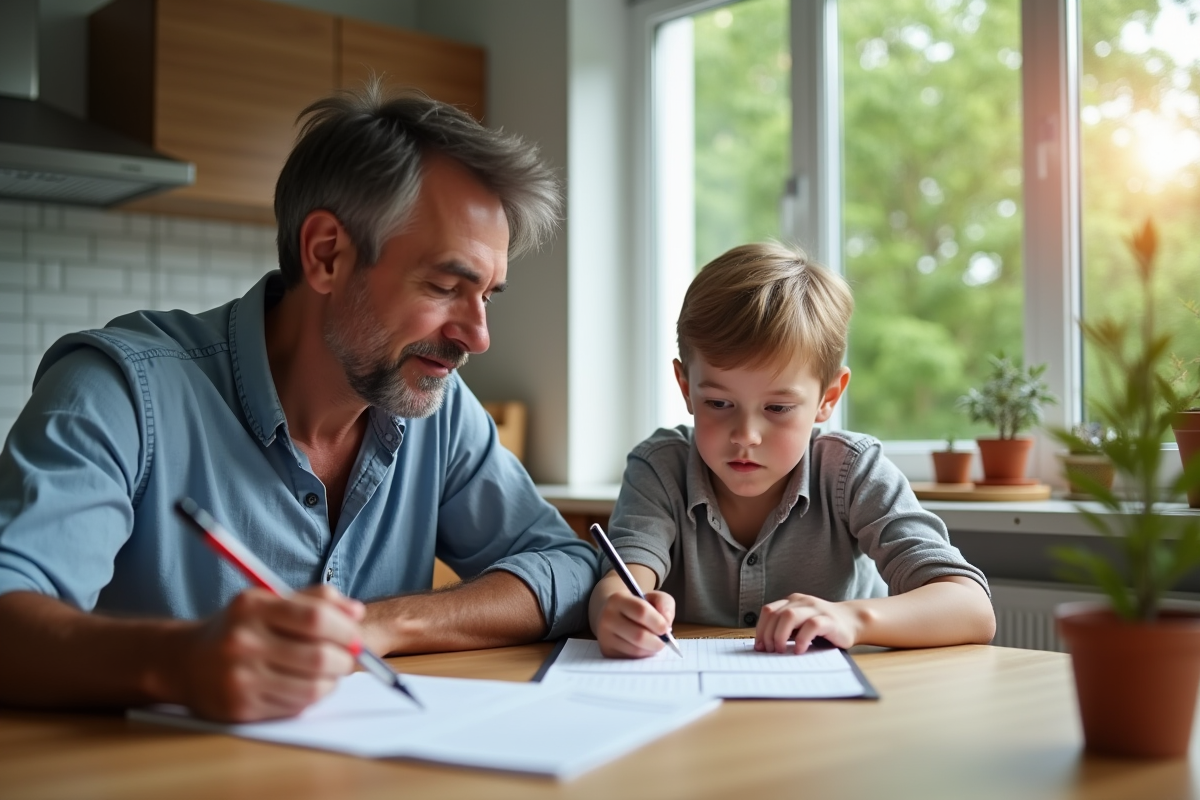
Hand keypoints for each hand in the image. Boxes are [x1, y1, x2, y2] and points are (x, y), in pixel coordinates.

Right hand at [175, 585, 364, 721]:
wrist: (185, 662)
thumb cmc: (239, 627)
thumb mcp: (269, 600)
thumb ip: (315, 600)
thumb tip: (356, 612)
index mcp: (252, 607)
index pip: (316, 618)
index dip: (345, 629)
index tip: (355, 634)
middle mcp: (242, 642)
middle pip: (318, 657)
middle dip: (344, 659)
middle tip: (347, 658)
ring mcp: (240, 678)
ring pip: (312, 687)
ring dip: (331, 681)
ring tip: (328, 672)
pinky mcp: (240, 708)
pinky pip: (295, 706)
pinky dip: (310, 697)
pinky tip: (304, 685)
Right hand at [595, 590, 675, 658]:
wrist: (614, 615)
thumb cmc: (638, 606)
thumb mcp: (653, 598)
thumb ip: (664, 604)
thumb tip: (666, 622)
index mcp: (617, 599)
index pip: (641, 611)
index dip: (658, 622)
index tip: (666, 627)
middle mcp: (607, 618)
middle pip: (639, 635)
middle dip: (658, 641)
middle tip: (663, 639)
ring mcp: (605, 637)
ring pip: (636, 650)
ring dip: (651, 649)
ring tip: (654, 642)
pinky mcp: (607, 652)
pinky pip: (631, 659)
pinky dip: (643, 655)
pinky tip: (644, 647)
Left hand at [754, 593, 859, 653]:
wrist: (853, 621)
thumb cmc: (823, 627)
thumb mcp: (801, 624)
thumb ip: (786, 628)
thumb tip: (765, 646)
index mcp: (792, 601)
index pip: (768, 611)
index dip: (760, 629)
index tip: (759, 646)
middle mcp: (802, 602)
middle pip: (776, 614)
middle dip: (768, 634)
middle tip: (770, 651)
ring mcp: (815, 609)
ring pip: (789, 616)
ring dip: (780, 635)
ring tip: (781, 651)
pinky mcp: (828, 620)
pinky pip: (811, 626)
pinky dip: (802, 639)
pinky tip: (800, 651)